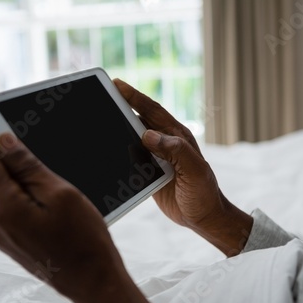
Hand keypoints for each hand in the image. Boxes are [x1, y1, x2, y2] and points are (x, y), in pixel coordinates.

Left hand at [0, 110, 163, 302]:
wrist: (94, 280)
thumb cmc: (85, 239)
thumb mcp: (61, 194)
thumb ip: (29, 168)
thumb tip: (4, 143)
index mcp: (6, 208)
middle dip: (2, 155)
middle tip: (10, 132)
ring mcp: (6, 236)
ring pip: (8, 194)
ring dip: (20, 178)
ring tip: (45, 174)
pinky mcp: (16, 243)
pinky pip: (15, 210)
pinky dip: (26, 196)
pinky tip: (48, 197)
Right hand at [114, 79, 252, 254]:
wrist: (203, 217)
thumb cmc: (203, 193)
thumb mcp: (195, 171)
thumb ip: (175, 150)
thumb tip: (148, 135)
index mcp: (177, 137)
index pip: (153, 111)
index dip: (135, 97)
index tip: (117, 84)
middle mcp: (166, 143)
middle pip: (140, 119)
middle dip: (122, 106)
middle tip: (102, 95)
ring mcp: (157, 157)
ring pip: (133, 136)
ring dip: (118, 127)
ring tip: (98, 117)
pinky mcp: (149, 172)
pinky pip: (131, 157)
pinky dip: (120, 150)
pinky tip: (106, 148)